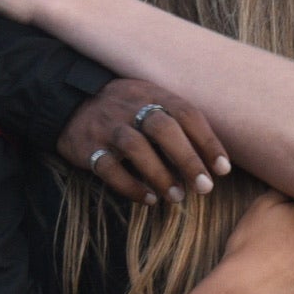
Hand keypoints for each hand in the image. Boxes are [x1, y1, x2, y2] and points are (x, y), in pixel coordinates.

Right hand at [59, 79, 231, 204]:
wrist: (70, 100)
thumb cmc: (125, 107)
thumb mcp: (151, 99)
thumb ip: (177, 120)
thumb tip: (211, 159)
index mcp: (153, 94)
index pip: (186, 113)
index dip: (207, 141)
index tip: (223, 169)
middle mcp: (131, 107)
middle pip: (163, 128)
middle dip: (187, 159)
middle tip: (205, 187)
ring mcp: (108, 126)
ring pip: (135, 147)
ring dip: (160, 175)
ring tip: (177, 197)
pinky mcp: (88, 146)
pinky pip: (109, 168)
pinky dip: (130, 186)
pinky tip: (149, 199)